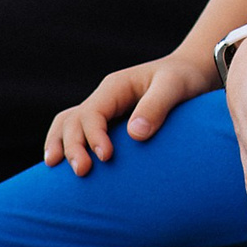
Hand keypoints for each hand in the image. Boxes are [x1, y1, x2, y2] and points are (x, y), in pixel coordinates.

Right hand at [42, 53, 214, 175]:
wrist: (192, 74)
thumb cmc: (184, 78)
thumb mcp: (174, 87)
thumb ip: (156, 106)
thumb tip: (134, 134)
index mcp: (115, 87)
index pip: (92, 113)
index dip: (93, 136)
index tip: (106, 157)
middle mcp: (104, 99)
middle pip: (73, 121)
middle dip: (72, 146)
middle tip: (82, 172)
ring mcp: (104, 112)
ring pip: (68, 125)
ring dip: (60, 145)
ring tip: (55, 169)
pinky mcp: (109, 126)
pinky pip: (81, 134)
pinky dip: (69, 148)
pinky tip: (67, 169)